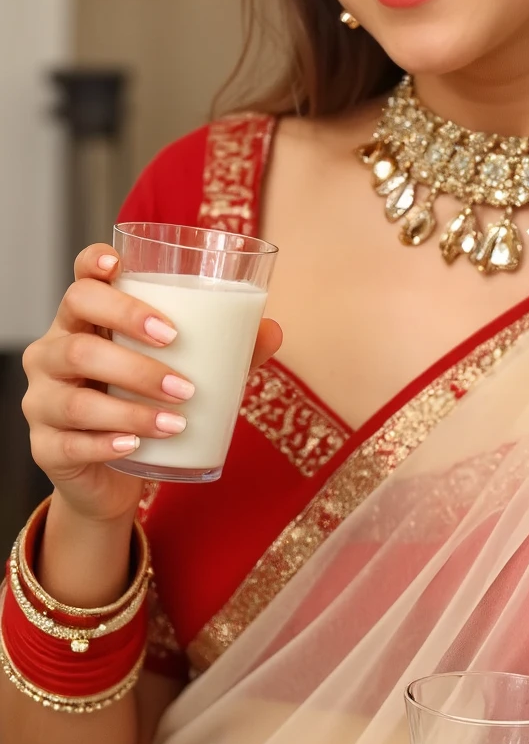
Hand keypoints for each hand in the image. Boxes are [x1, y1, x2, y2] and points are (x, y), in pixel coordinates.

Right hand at [22, 244, 282, 525]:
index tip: (120, 266)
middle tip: (176, 350)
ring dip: (131, 405)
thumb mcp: (183, 373)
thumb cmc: (145, 407)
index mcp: (84, 324)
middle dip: (129, 339)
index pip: (79, 283)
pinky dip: (107, 444)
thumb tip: (271, 330)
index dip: (91, 266)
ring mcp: (42, 401)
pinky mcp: (45, 447)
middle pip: (77, 333)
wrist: (111, 478)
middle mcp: (53, 354)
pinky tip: (136, 445)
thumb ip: (224, 351)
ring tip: (178, 417)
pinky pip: (70, 444)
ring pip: (76, 397)